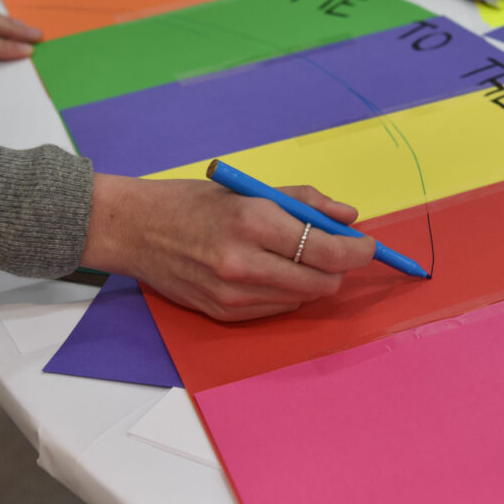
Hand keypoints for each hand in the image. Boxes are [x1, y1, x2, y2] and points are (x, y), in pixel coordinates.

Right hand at [80, 175, 377, 321]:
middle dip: (339, 269)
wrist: (135, 230)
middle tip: (340, 252)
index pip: (327, 250)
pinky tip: (273, 272)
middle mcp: (244, 264)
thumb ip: (305, 202)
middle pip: (321, 283)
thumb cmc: (192, 203)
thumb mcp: (250, 190)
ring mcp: (233, 295)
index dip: (357, 251)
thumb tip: (350, 217)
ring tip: (298, 256)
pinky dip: (287, 293)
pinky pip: (277, 309)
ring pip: (302, 299)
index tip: (368, 245)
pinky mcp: (224, 314)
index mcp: (253, 223)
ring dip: (313, 281)